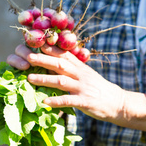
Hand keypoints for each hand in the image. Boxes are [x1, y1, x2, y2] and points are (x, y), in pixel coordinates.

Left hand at [9, 44, 125, 122]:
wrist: (118, 103)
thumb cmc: (98, 89)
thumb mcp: (86, 74)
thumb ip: (73, 68)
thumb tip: (55, 61)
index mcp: (80, 67)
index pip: (63, 54)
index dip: (49, 48)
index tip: (36, 42)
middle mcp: (81, 74)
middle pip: (60, 64)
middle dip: (43, 59)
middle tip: (27, 57)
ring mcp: (83, 88)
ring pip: (61, 81)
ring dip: (45, 79)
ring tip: (29, 78)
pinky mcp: (85, 101)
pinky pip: (69, 100)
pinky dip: (56, 101)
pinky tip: (45, 101)